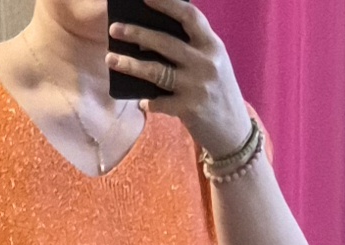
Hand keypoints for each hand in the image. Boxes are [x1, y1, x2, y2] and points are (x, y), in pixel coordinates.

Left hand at [106, 0, 251, 158]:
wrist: (234, 132)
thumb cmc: (217, 93)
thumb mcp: (213, 63)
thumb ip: (192, 48)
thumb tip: (150, 38)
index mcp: (213, 45)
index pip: (189, 16)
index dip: (166, 3)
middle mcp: (206, 62)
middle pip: (165, 42)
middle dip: (137, 33)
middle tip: (114, 28)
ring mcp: (197, 86)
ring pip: (156, 71)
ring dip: (130, 64)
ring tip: (111, 59)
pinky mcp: (189, 109)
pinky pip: (159, 102)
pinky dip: (147, 102)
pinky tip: (141, 102)